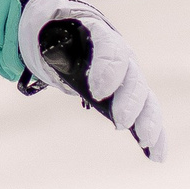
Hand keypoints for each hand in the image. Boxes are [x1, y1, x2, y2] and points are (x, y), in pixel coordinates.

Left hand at [19, 0, 165, 162]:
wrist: (71, 32)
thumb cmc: (57, 33)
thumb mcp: (47, 33)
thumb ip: (44, 44)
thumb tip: (31, 58)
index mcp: (99, 35)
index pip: (109, 49)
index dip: (107, 70)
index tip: (98, 91)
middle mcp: (121, 55)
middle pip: (132, 77)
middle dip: (129, 100)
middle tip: (120, 122)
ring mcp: (129, 77)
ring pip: (145, 98)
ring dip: (148, 121)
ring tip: (147, 142)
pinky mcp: (130, 97)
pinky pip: (147, 115)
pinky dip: (155, 135)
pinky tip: (157, 156)